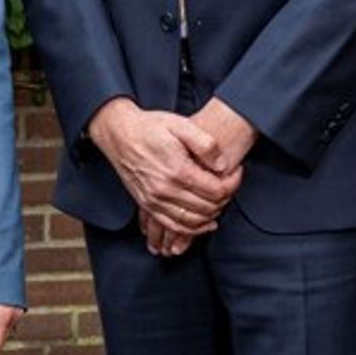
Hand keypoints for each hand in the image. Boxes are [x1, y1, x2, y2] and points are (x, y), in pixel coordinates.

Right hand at [89, 98, 241, 257]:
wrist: (118, 133)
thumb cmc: (149, 127)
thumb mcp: (181, 124)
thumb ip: (206, 144)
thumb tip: (222, 165)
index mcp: (178, 171)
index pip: (217, 191)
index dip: (233, 183)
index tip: (237, 172)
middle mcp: (165, 190)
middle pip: (207, 208)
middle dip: (225, 199)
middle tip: (229, 184)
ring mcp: (154, 200)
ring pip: (192, 222)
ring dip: (211, 216)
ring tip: (220, 202)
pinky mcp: (147, 205)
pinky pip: (173, 226)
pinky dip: (192, 229)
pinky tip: (204, 223)